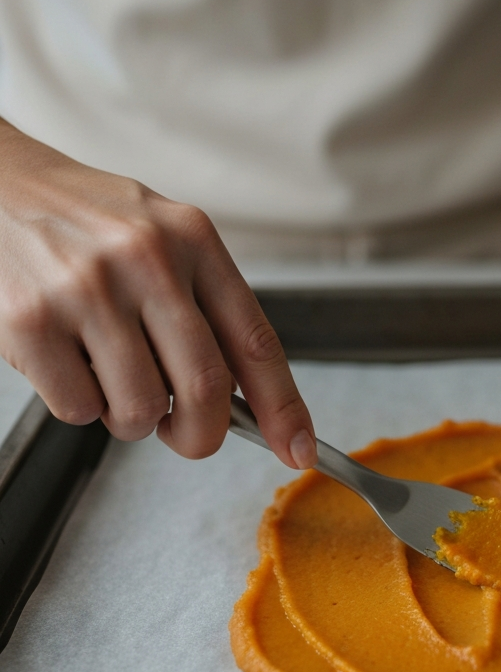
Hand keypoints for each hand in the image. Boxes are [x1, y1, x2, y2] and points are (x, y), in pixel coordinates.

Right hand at [0, 120, 316, 467]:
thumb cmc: (88, 221)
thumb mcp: (165, 239)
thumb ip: (206, 308)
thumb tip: (249, 401)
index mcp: (194, 240)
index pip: (257, 342)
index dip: (284, 408)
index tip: (298, 450)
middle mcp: (147, 260)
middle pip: (205, 390)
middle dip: (202, 436)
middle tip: (185, 436)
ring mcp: (87, 289)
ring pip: (141, 409)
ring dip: (131, 417)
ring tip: (110, 374)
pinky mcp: (30, 320)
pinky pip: (79, 408)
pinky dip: (79, 405)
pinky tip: (67, 360)